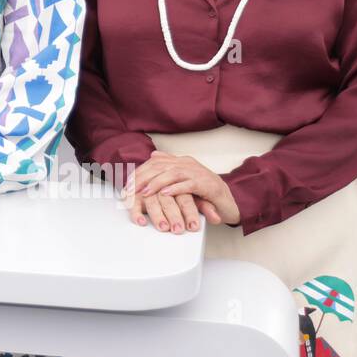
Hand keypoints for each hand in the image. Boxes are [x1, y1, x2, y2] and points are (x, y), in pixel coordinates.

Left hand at [125, 150, 240, 228]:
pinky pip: (189, 184)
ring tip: (145, 192)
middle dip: (143, 177)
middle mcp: (188, 163)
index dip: (140, 172)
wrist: (229, 202)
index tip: (127, 184)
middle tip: (130, 189)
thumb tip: (153, 155)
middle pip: (161, 166)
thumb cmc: (204, 192)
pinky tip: (165, 193)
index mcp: (181, 161)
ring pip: (173, 173)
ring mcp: (199, 173)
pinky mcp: (208, 185)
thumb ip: (170, 168)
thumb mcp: (184, 179)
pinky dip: (176, 188)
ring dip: (156, 183)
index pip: (155, 162)